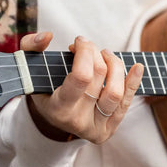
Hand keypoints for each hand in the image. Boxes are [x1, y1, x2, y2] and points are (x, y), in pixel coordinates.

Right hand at [19, 32, 143, 142]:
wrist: (51, 117)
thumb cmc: (42, 87)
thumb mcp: (29, 68)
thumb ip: (30, 47)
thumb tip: (48, 36)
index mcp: (57, 108)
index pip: (81, 77)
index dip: (85, 52)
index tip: (79, 41)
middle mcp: (77, 121)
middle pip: (99, 77)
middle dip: (95, 53)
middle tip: (87, 46)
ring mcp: (95, 127)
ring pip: (116, 92)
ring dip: (114, 65)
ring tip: (105, 55)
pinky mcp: (109, 129)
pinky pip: (126, 103)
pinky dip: (133, 82)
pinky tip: (138, 67)